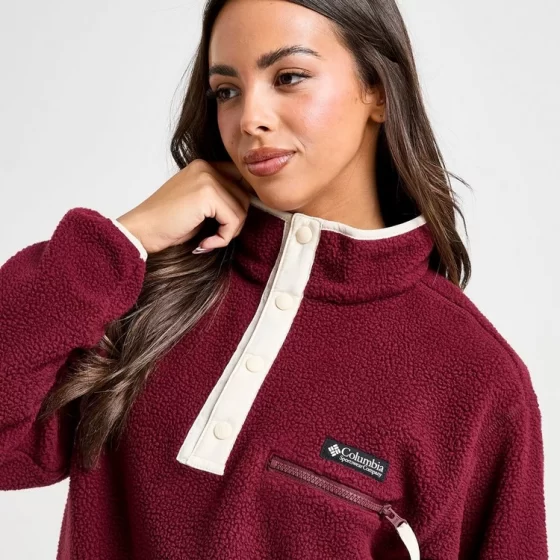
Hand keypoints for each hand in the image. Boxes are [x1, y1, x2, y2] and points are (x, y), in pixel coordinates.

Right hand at [116, 159, 253, 254]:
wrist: (141, 230)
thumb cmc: (166, 223)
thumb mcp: (197, 204)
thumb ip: (219, 198)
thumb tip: (250, 204)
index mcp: (203, 166)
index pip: (240, 179)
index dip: (241, 203)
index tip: (230, 224)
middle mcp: (206, 167)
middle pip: (244, 195)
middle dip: (235, 221)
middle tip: (216, 236)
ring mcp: (207, 178)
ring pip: (241, 209)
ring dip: (229, 232)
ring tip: (208, 240)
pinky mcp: (208, 194)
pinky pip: (233, 220)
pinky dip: (223, 238)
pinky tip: (204, 243)